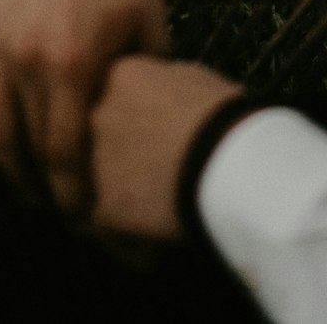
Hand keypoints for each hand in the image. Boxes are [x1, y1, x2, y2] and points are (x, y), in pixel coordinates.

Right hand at [0, 0, 167, 217]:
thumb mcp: (150, 31)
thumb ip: (142, 92)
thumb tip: (147, 143)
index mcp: (69, 63)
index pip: (61, 156)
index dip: (71, 197)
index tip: (83, 220)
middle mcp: (23, 56)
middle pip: (20, 148)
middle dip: (37, 190)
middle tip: (55, 214)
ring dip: (4, 162)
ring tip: (27, 187)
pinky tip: (7, 139)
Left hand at [88, 54, 242, 242]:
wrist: (230, 160)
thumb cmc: (226, 117)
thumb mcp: (194, 79)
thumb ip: (164, 86)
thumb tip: (166, 97)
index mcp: (120, 75)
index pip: (112, 101)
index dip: (132, 128)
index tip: (154, 146)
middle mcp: (97, 113)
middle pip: (99, 144)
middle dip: (122, 166)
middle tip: (154, 185)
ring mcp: (96, 160)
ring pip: (99, 189)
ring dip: (123, 205)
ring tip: (153, 223)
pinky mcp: (104, 206)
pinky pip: (109, 231)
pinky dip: (129, 243)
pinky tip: (151, 252)